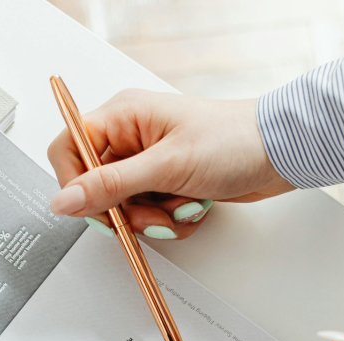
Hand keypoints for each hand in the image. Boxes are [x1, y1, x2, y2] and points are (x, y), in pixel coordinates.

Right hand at [47, 90, 293, 239]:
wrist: (279, 154)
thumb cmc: (233, 141)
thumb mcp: (165, 166)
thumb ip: (110, 186)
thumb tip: (64, 200)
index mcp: (122, 117)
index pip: (69, 150)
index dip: (76, 185)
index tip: (98, 208)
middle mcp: (131, 139)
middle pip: (98, 190)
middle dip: (128, 211)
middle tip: (154, 211)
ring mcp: (149, 164)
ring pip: (126, 209)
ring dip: (154, 219)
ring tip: (182, 205)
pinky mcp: (167, 184)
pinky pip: (151, 215)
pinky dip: (171, 220)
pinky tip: (192, 205)